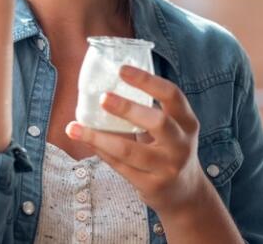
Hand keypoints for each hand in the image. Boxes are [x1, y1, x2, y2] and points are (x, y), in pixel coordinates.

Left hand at [65, 64, 209, 217]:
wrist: (185, 193)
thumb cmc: (170, 149)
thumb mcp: (172, 127)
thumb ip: (150, 109)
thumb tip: (106, 83)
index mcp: (187, 122)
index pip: (172, 95)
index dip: (147, 81)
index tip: (122, 70)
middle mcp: (181, 144)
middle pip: (157, 122)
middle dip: (128, 109)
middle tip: (103, 97)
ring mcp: (167, 167)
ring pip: (129, 151)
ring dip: (99, 137)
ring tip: (75, 127)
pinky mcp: (151, 185)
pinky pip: (120, 166)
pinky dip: (101, 151)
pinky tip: (86, 140)